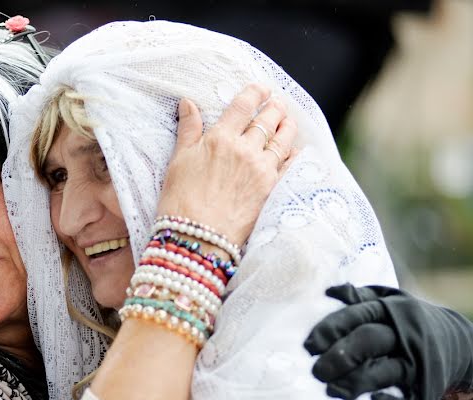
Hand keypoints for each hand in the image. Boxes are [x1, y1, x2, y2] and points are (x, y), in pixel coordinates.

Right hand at [157, 83, 298, 246]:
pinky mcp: (272, 189)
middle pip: (268, 119)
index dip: (255, 93)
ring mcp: (262, 170)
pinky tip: (294, 150)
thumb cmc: (180, 202)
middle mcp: (245, 150)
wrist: (196, 239)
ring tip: (287, 120)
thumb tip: (188, 103)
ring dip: (287, 126)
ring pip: (283, 139)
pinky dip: (294, 154)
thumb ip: (188, 130)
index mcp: (220, 139)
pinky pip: (290, 165)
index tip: (261, 89)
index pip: (243, 106)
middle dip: (274, 107)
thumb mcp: (178, 161)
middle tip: (276, 103)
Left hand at [304, 284, 472, 399]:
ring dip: (356, 382)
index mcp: (391, 311)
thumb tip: (331, 291)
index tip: (309, 346)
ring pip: (384, 372)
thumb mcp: (390, 302)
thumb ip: (361, 298)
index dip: (331, 329)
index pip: (357, 316)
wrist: (460, 342)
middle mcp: (404, 335)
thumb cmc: (408, 322)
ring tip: (332, 391)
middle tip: (317, 372)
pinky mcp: (427, 388)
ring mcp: (417, 362)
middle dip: (341, 356)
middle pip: (369, 341)